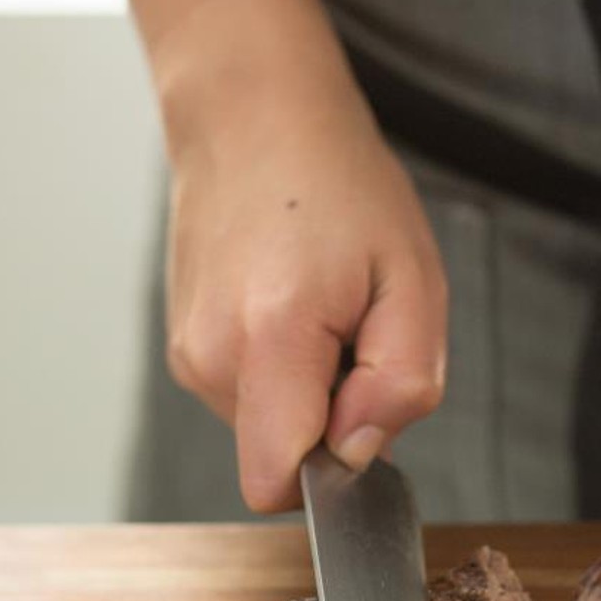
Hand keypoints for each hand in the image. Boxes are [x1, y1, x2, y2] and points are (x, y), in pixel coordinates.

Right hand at [153, 0, 446, 511]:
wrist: (253, 117)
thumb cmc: (339, 187)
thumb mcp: (414, 282)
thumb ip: (401, 385)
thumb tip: (361, 454)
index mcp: (268, 340)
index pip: (278, 483)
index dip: (334, 475)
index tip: (365, 417)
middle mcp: (210, 356)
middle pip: (282, 457)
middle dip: (334, 422)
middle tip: (357, 335)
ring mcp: (189, 352)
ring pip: (268, 428)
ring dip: (312, 392)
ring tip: (327, 310)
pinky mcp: (185, 347)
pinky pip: (251, 396)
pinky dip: (285, 371)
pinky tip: (297, 308)